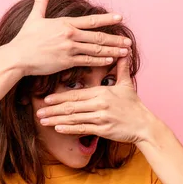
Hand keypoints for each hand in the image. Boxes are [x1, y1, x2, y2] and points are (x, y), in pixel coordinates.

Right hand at [9, 0, 131, 75]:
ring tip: (124, 52)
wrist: (18, 57)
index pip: (91, 20)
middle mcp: (70, 35)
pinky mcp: (66, 62)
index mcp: (65, 24)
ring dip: (112, 50)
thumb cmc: (25, 38)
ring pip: (95, 50)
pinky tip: (109, 60)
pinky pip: (87, 61)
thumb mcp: (34, 17)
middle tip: (128, 41)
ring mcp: (69, 49)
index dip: (107, 19)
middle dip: (115, 39)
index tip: (120, 18)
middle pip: (98, 37)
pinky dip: (100, 60)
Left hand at [36, 55, 155, 143]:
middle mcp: (99, 105)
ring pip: (74, 119)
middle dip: (52, 110)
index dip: (59, 96)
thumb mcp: (127, 85)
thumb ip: (121, 69)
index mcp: (101, 93)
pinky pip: (82, 129)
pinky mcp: (103, 130)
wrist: (144, 125)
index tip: (46, 98)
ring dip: (56, 120)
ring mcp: (101, 118)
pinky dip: (69, 129)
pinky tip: (57, 129)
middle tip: (38, 112)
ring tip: (43, 121)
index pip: (76, 94)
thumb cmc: (134, 106)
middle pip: (71, 106)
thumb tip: (122, 52)